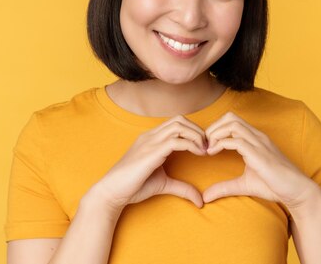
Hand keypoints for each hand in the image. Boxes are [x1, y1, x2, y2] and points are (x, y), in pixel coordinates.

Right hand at [92, 115, 207, 212]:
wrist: (112, 192)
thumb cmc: (133, 186)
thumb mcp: (163, 184)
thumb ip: (181, 187)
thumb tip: (199, 200)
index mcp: (151, 138)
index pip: (176, 123)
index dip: (193, 131)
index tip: (204, 146)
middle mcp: (150, 136)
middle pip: (180, 119)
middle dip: (198, 130)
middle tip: (208, 146)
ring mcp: (150, 142)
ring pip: (179, 125)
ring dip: (197, 135)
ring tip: (204, 150)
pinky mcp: (151, 153)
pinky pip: (176, 141)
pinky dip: (191, 144)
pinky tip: (198, 154)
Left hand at [202, 112, 320, 210]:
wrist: (297, 191)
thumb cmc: (274, 186)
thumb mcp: (243, 185)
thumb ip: (224, 187)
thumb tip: (206, 197)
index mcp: (255, 139)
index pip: (232, 121)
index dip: (216, 129)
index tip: (206, 145)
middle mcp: (257, 136)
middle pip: (230, 117)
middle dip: (213, 127)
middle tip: (204, 144)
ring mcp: (259, 143)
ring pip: (233, 124)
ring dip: (215, 133)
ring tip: (208, 148)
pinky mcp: (259, 154)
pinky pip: (237, 140)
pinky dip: (221, 144)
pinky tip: (213, 153)